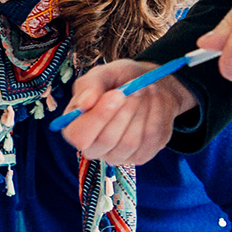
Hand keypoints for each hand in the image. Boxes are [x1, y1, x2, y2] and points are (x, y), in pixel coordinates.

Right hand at [59, 61, 196, 166]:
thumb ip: (89, 86)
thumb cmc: (118, 81)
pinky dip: (155, 114)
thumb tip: (84, 103)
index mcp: (75, 128)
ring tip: (144, 89)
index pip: (78, 136)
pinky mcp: (141, 156)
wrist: (147, 86)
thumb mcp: (101, 74)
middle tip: (134, 88)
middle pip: (106, 140)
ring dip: (141, 111)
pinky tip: (153, 99)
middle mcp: (93, 147)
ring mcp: (117, 156)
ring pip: (130, 141)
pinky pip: (150, 139)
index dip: (98, 117)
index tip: (116, 94)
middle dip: (124, 112)